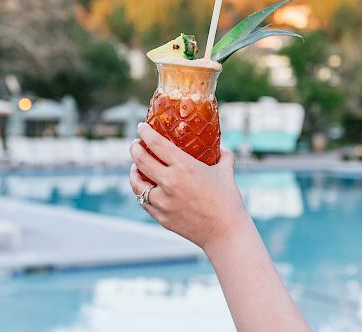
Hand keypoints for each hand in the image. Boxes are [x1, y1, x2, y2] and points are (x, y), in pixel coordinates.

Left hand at [129, 122, 248, 250]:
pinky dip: (141, 192)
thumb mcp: (226, 171)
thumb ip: (223, 156)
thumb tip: (221, 148)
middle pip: (141, 160)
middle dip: (134, 149)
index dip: (145, 132)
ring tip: (135, 167)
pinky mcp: (161, 217)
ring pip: (137, 183)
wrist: (226, 233)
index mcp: (184, 166)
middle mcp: (170, 182)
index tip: (141, 127)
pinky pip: (144, 201)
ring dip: (133, 172)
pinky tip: (143, 187)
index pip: (156, 143)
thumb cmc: (228, 200)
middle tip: (135, 144)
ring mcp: (163, 201)